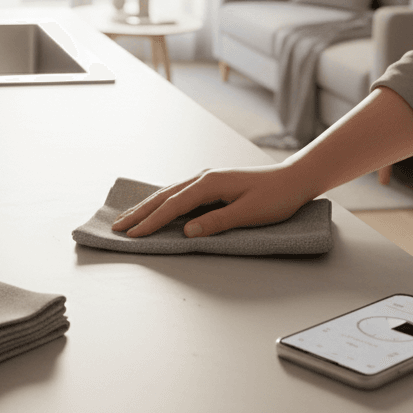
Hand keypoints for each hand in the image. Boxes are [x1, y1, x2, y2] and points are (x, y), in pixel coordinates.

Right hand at [110, 162, 315, 237]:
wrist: (294, 178)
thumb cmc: (276, 197)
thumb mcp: (249, 214)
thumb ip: (217, 222)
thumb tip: (186, 231)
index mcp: (209, 184)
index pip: (173, 206)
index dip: (152, 222)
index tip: (133, 235)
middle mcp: (203, 178)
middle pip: (164, 196)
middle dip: (140, 213)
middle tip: (118, 227)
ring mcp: (206, 179)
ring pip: (168, 193)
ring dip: (147, 206)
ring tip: (128, 218)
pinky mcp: (211, 184)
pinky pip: (178, 193)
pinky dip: (162, 202)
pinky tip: (155, 206)